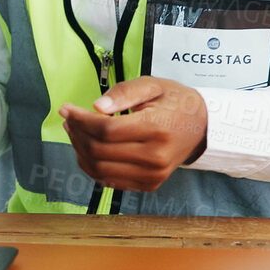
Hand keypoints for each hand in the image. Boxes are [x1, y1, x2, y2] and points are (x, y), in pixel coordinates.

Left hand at [59, 76, 208, 191]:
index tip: (67, 109)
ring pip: (100, 169)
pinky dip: (92, 166)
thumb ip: (123, 93)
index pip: (106, 130)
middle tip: (69, 118)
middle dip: (77, 133)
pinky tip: (87, 148)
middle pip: (99, 151)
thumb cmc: (175, 102)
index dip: (80, 120)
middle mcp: (155, 158)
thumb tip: (96, 108)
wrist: (201, 127)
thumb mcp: (152, 85)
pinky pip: (110, 180)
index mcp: (157, 129)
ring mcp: (153, 175)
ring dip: (80, 150)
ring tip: (75, 131)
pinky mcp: (149, 184)